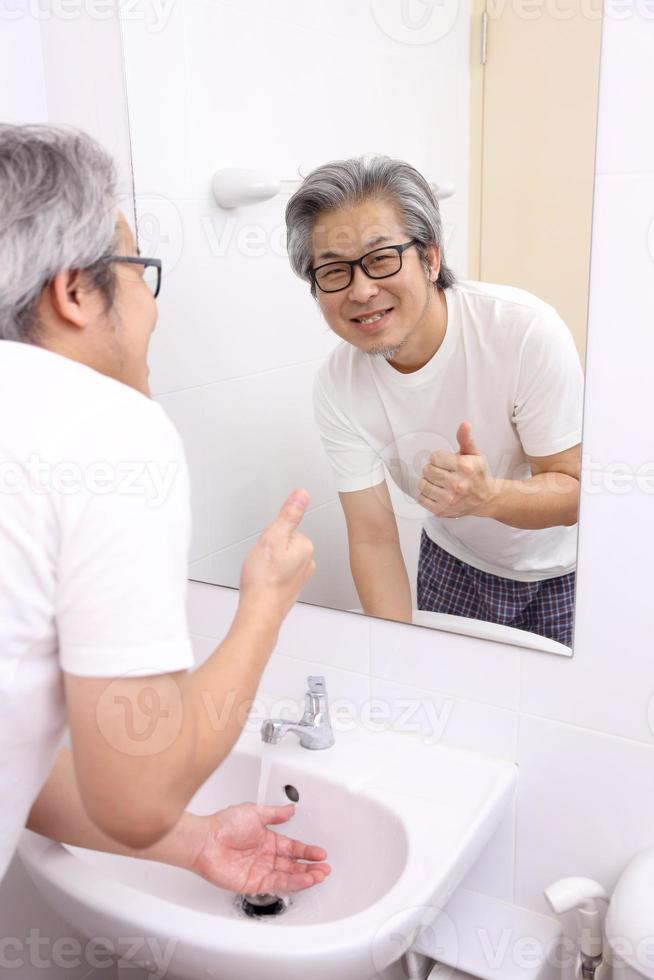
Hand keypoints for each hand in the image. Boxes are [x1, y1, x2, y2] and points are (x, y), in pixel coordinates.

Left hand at [189, 803, 330, 894]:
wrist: (205, 841)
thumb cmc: (223, 824)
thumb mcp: (255, 812)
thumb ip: (275, 814)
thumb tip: (291, 809)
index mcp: (266, 839)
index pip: (292, 847)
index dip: (307, 851)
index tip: (320, 853)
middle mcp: (264, 856)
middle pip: (292, 864)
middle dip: (310, 867)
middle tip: (324, 869)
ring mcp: (259, 870)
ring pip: (287, 876)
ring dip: (304, 877)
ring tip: (319, 876)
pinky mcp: (252, 884)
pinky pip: (276, 884)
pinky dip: (291, 883)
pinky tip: (303, 880)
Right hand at [239, 489, 315, 619]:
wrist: (259, 610)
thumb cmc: (264, 578)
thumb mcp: (272, 537)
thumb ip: (289, 515)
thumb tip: (301, 494)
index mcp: (305, 546)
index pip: (284, 529)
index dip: (269, 536)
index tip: (266, 547)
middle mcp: (307, 562)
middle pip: (283, 543)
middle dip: (269, 549)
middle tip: (261, 560)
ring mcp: (299, 577)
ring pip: (279, 559)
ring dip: (268, 563)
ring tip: (260, 572)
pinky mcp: (290, 588)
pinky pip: (277, 574)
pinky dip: (269, 576)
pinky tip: (262, 581)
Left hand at [417, 422, 498, 518]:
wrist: (485, 499)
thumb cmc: (477, 475)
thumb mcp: (474, 454)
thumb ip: (465, 439)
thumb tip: (464, 424)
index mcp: (465, 467)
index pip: (435, 456)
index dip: (438, 458)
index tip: (445, 462)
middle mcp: (457, 484)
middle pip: (427, 470)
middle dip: (432, 469)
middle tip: (441, 472)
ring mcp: (449, 499)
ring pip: (422, 484)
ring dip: (427, 482)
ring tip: (438, 482)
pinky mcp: (442, 510)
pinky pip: (421, 499)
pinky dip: (425, 494)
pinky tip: (436, 492)